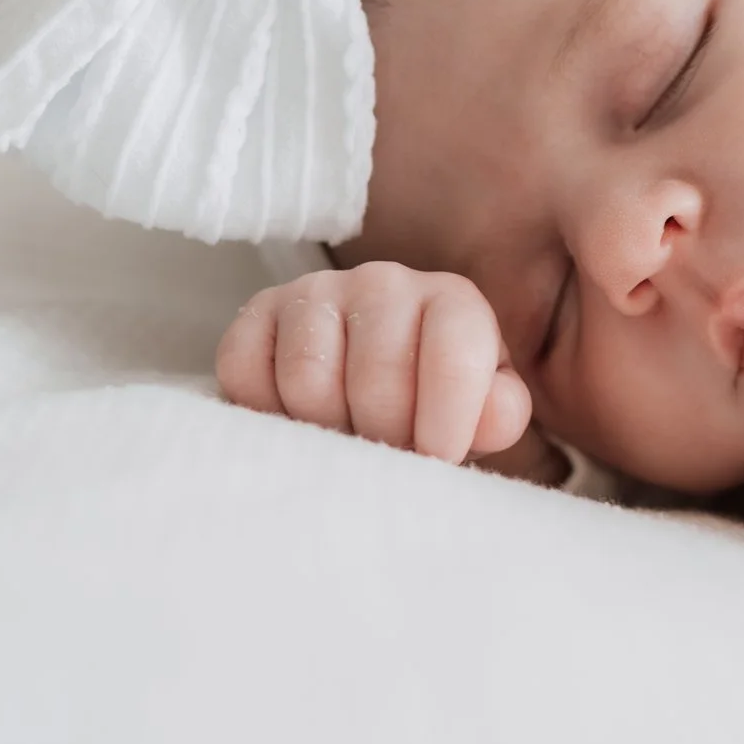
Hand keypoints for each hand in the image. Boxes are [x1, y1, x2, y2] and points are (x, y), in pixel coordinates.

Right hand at [217, 263, 532, 463]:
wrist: (372, 389)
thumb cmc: (436, 406)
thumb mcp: (483, 413)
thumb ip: (498, 415)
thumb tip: (494, 416)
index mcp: (452, 303)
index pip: (453, 360)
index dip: (444, 426)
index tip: (437, 460)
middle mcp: (384, 284)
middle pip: (375, 379)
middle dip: (382, 437)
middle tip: (386, 454)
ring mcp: (316, 293)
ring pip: (307, 378)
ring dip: (323, 429)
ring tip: (343, 435)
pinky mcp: (258, 313)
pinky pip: (245, 370)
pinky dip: (264, 409)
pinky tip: (295, 418)